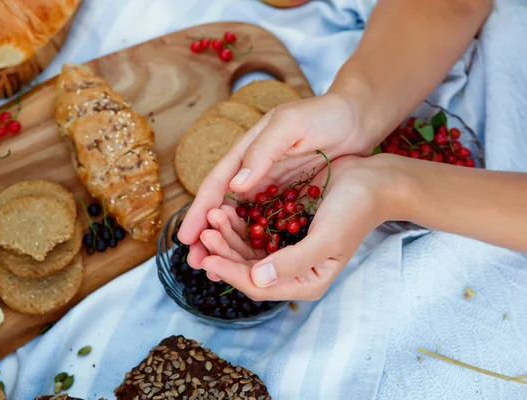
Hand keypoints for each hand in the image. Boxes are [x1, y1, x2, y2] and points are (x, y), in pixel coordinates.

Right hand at [178, 92, 377, 246]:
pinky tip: (251, 260)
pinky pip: (267, 222)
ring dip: (228, 243)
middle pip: (224, 207)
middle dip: (208, 235)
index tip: (187, 238)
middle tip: (195, 263)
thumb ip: (263, 152)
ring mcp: (271, 185)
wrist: (358, 118)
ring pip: (243, 219)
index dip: (200, 211)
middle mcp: (254, 171)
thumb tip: (235, 186)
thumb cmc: (324, 115)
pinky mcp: (289, 196)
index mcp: (248, 151)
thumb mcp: (291, 125)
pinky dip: (256, 240)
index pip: (217, 184)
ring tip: (215, 270)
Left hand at [192, 155, 405, 300]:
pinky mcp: (284, 230)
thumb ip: (292, 263)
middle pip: (248, 268)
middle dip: (225, 250)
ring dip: (229, 235)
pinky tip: (228, 209)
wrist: (373, 182)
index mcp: (306, 282)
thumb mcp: (326, 239)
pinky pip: (254, 232)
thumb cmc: (355, 211)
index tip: (207, 256)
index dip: (231, 272)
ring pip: (248, 249)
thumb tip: (256, 280)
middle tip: (206, 229)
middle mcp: (293, 271)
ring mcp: (287, 250)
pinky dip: (240, 223)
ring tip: (215, 215)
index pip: (259, 285)